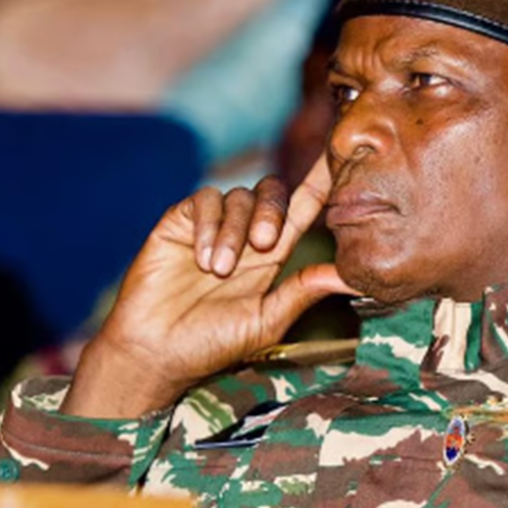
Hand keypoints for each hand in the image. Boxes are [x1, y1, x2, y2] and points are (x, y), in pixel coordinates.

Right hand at [62, 156, 355, 417]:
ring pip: (238, 197)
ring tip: (219, 270)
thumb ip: (303, 291)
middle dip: (273, 211)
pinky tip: (202, 258)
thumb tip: (352, 276)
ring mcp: (212, 226)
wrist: (155, 351)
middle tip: (263, 244)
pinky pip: (204, 201)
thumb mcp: (267, 320)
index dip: (320, 181)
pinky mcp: (180, 222)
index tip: (337, 156)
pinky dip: (209, 225)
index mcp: (272, 256)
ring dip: (234, 231)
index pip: (303, 209)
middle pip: (273, 192)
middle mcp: (244, 235)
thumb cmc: (211, 345)